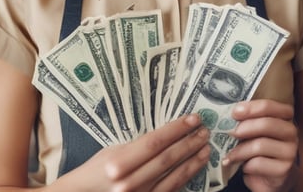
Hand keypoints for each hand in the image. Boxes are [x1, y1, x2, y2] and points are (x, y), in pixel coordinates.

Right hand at [53, 114, 209, 191]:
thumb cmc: (96, 171)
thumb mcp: (112, 151)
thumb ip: (137, 145)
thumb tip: (166, 133)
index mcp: (118, 162)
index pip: (154, 142)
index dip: (176, 129)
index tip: (192, 119)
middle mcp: (129, 181)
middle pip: (167, 158)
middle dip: (189, 142)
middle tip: (204, 130)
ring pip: (174, 174)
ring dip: (193, 159)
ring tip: (206, 146)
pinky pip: (172, 189)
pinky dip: (187, 176)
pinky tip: (196, 166)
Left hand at [223, 100, 298, 191]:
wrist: (268, 178)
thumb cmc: (258, 150)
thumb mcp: (252, 132)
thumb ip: (246, 121)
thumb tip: (227, 115)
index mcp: (283, 117)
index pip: (270, 106)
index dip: (252, 108)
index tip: (235, 112)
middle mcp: (290, 132)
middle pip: (267, 124)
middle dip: (245, 128)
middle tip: (230, 133)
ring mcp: (290, 151)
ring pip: (261, 145)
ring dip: (240, 151)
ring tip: (229, 156)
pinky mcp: (284, 169)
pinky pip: (260, 163)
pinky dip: (247, 165)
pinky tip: (243, 168)